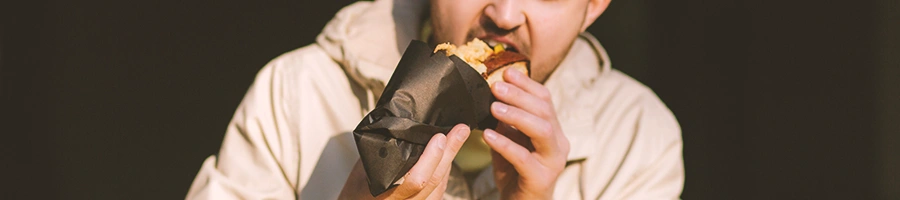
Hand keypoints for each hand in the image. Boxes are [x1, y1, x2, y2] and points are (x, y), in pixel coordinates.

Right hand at [338, 124, 470, 199]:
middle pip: (433, 181)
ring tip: (459, 136)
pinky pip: (438, 191)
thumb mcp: (363, 170)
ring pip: (439, 186)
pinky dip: (445, 171)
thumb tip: (402, 128)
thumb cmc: (357, 189)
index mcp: (386, 196)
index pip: (414, 180)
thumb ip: (383, 155)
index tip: (440, 136)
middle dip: (449, 153)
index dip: (431, 159)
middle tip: (460, 130)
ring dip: (451, 160)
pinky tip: (449, 155)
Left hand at [483, 69, 569, 198]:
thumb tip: (493, 93)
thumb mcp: (510, 140)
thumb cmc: (515, 171)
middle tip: (495, 86)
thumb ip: (505, 120)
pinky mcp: (541, 178)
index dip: (526, 84)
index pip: (545, 99)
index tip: (506, 72)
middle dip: (519, 95)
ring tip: (494, 107)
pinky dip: (505, 144)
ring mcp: (553, 161)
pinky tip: (488, 135)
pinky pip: (524, 157)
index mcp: (553, 130)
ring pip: (541, 130)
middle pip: (544, 110)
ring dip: (516, 115)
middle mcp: (559, 143)